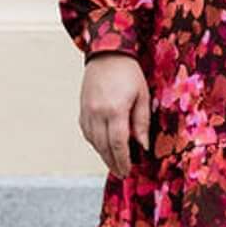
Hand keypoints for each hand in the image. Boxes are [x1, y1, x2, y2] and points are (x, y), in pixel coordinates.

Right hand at [80, 49, 151, 175]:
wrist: (106, 52)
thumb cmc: (128, 72)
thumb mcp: (142, 95)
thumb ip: (141, 122)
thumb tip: (142, 145)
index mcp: (115, 110)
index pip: (118, 144)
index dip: (123, 160)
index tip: (128, 171)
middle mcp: (97, 113)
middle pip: (104, 146)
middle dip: (113, 162)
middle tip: (121, 173)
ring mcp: (87, 111)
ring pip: (93, 141)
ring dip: (103, 155)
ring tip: (113, 164)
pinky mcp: (82, 108)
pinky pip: (87, 132)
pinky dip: (95, 142)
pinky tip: (103, 147)